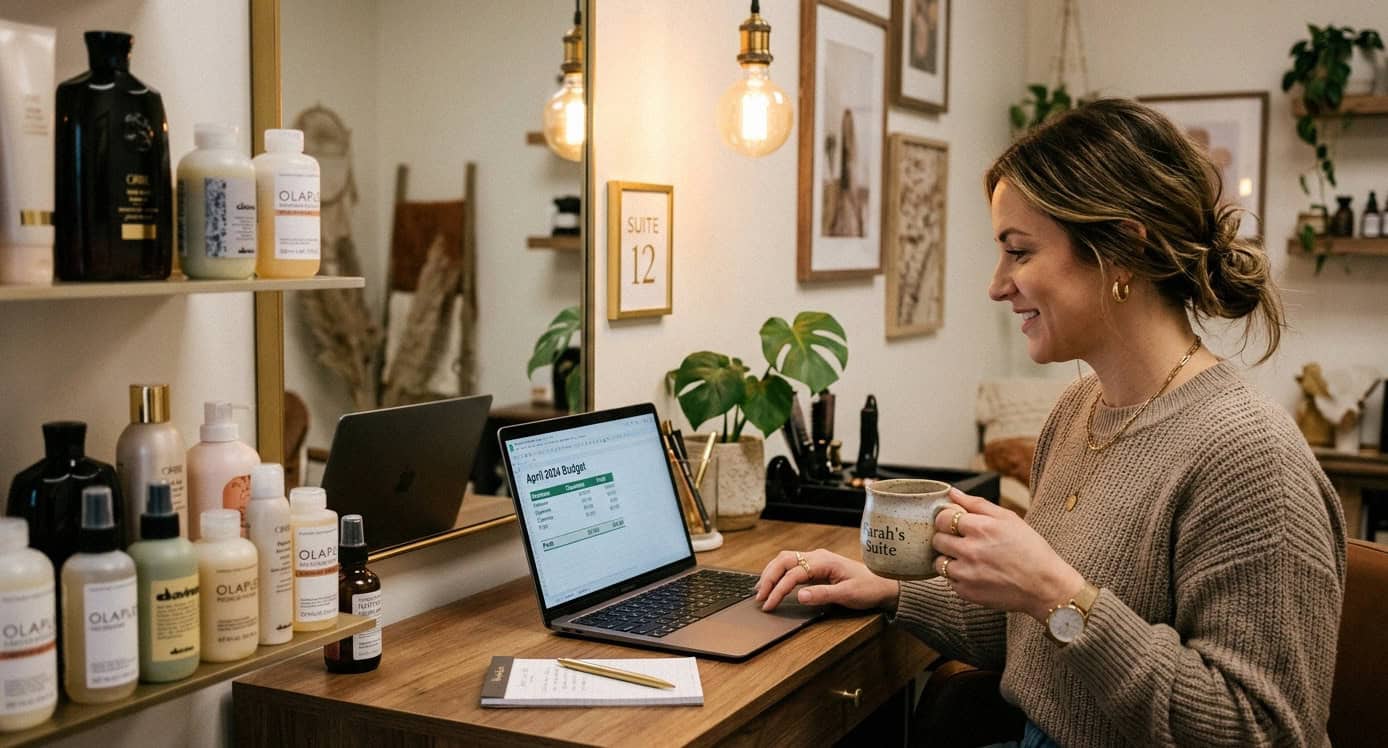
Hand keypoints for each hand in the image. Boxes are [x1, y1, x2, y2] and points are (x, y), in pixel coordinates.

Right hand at [754, 548, 898, 612]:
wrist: (884, 584)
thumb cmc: (868, 588)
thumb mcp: (847, 594)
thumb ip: (822, 595)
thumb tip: (799, 596)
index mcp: (823, 561)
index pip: (793, 573)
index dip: (778, 589)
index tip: (770, 604)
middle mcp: (817, 556)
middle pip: (783, 561)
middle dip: (768, 578)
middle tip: (759, 597)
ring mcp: (816, 560)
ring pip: (785, 560)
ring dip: (771, 574)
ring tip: (761, 591)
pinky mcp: (816, 566)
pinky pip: (791, 565)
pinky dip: (778, 573)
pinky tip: (773, 583)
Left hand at [932, 488, 1085, 620]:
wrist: (1045, 586)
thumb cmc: (1030, 549)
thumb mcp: (1009, 518)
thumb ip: (977, 504)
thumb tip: (953, 493)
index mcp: (980, 528)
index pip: (942, 517)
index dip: (946, 519)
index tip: (953, 524)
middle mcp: (970, 550)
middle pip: (937, 539)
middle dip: (946, 538)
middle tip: (963, 542)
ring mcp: (966, 574)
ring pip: (939, 562)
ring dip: (950, 559)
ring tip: (970, 559)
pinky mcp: (966, 592)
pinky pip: (949, 581)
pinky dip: (958, 577)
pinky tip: (977, 574)